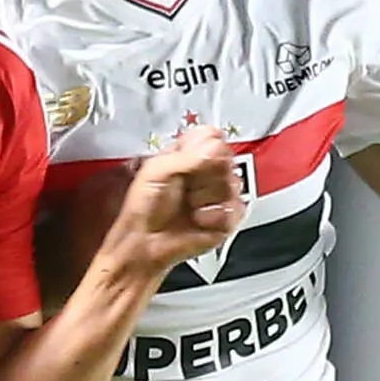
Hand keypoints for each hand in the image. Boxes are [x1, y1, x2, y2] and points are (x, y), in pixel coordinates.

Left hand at [94, 125, 248, 287]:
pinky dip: (215, 217)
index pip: (213, 136)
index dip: (205, 148)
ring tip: (191, 205)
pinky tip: (199, 218)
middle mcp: (206, 171)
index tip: (191, 161)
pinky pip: (235, 208)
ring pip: (232, 184)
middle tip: (187, 187)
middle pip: (227, 159)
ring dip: (207, 198)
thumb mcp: (157, 171)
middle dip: (205, 176)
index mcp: (188, 154)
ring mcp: (218, 193)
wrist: (146, 244)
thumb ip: (187, 155)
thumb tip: (214, 146)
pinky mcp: (227, 216)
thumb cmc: (144, 209)